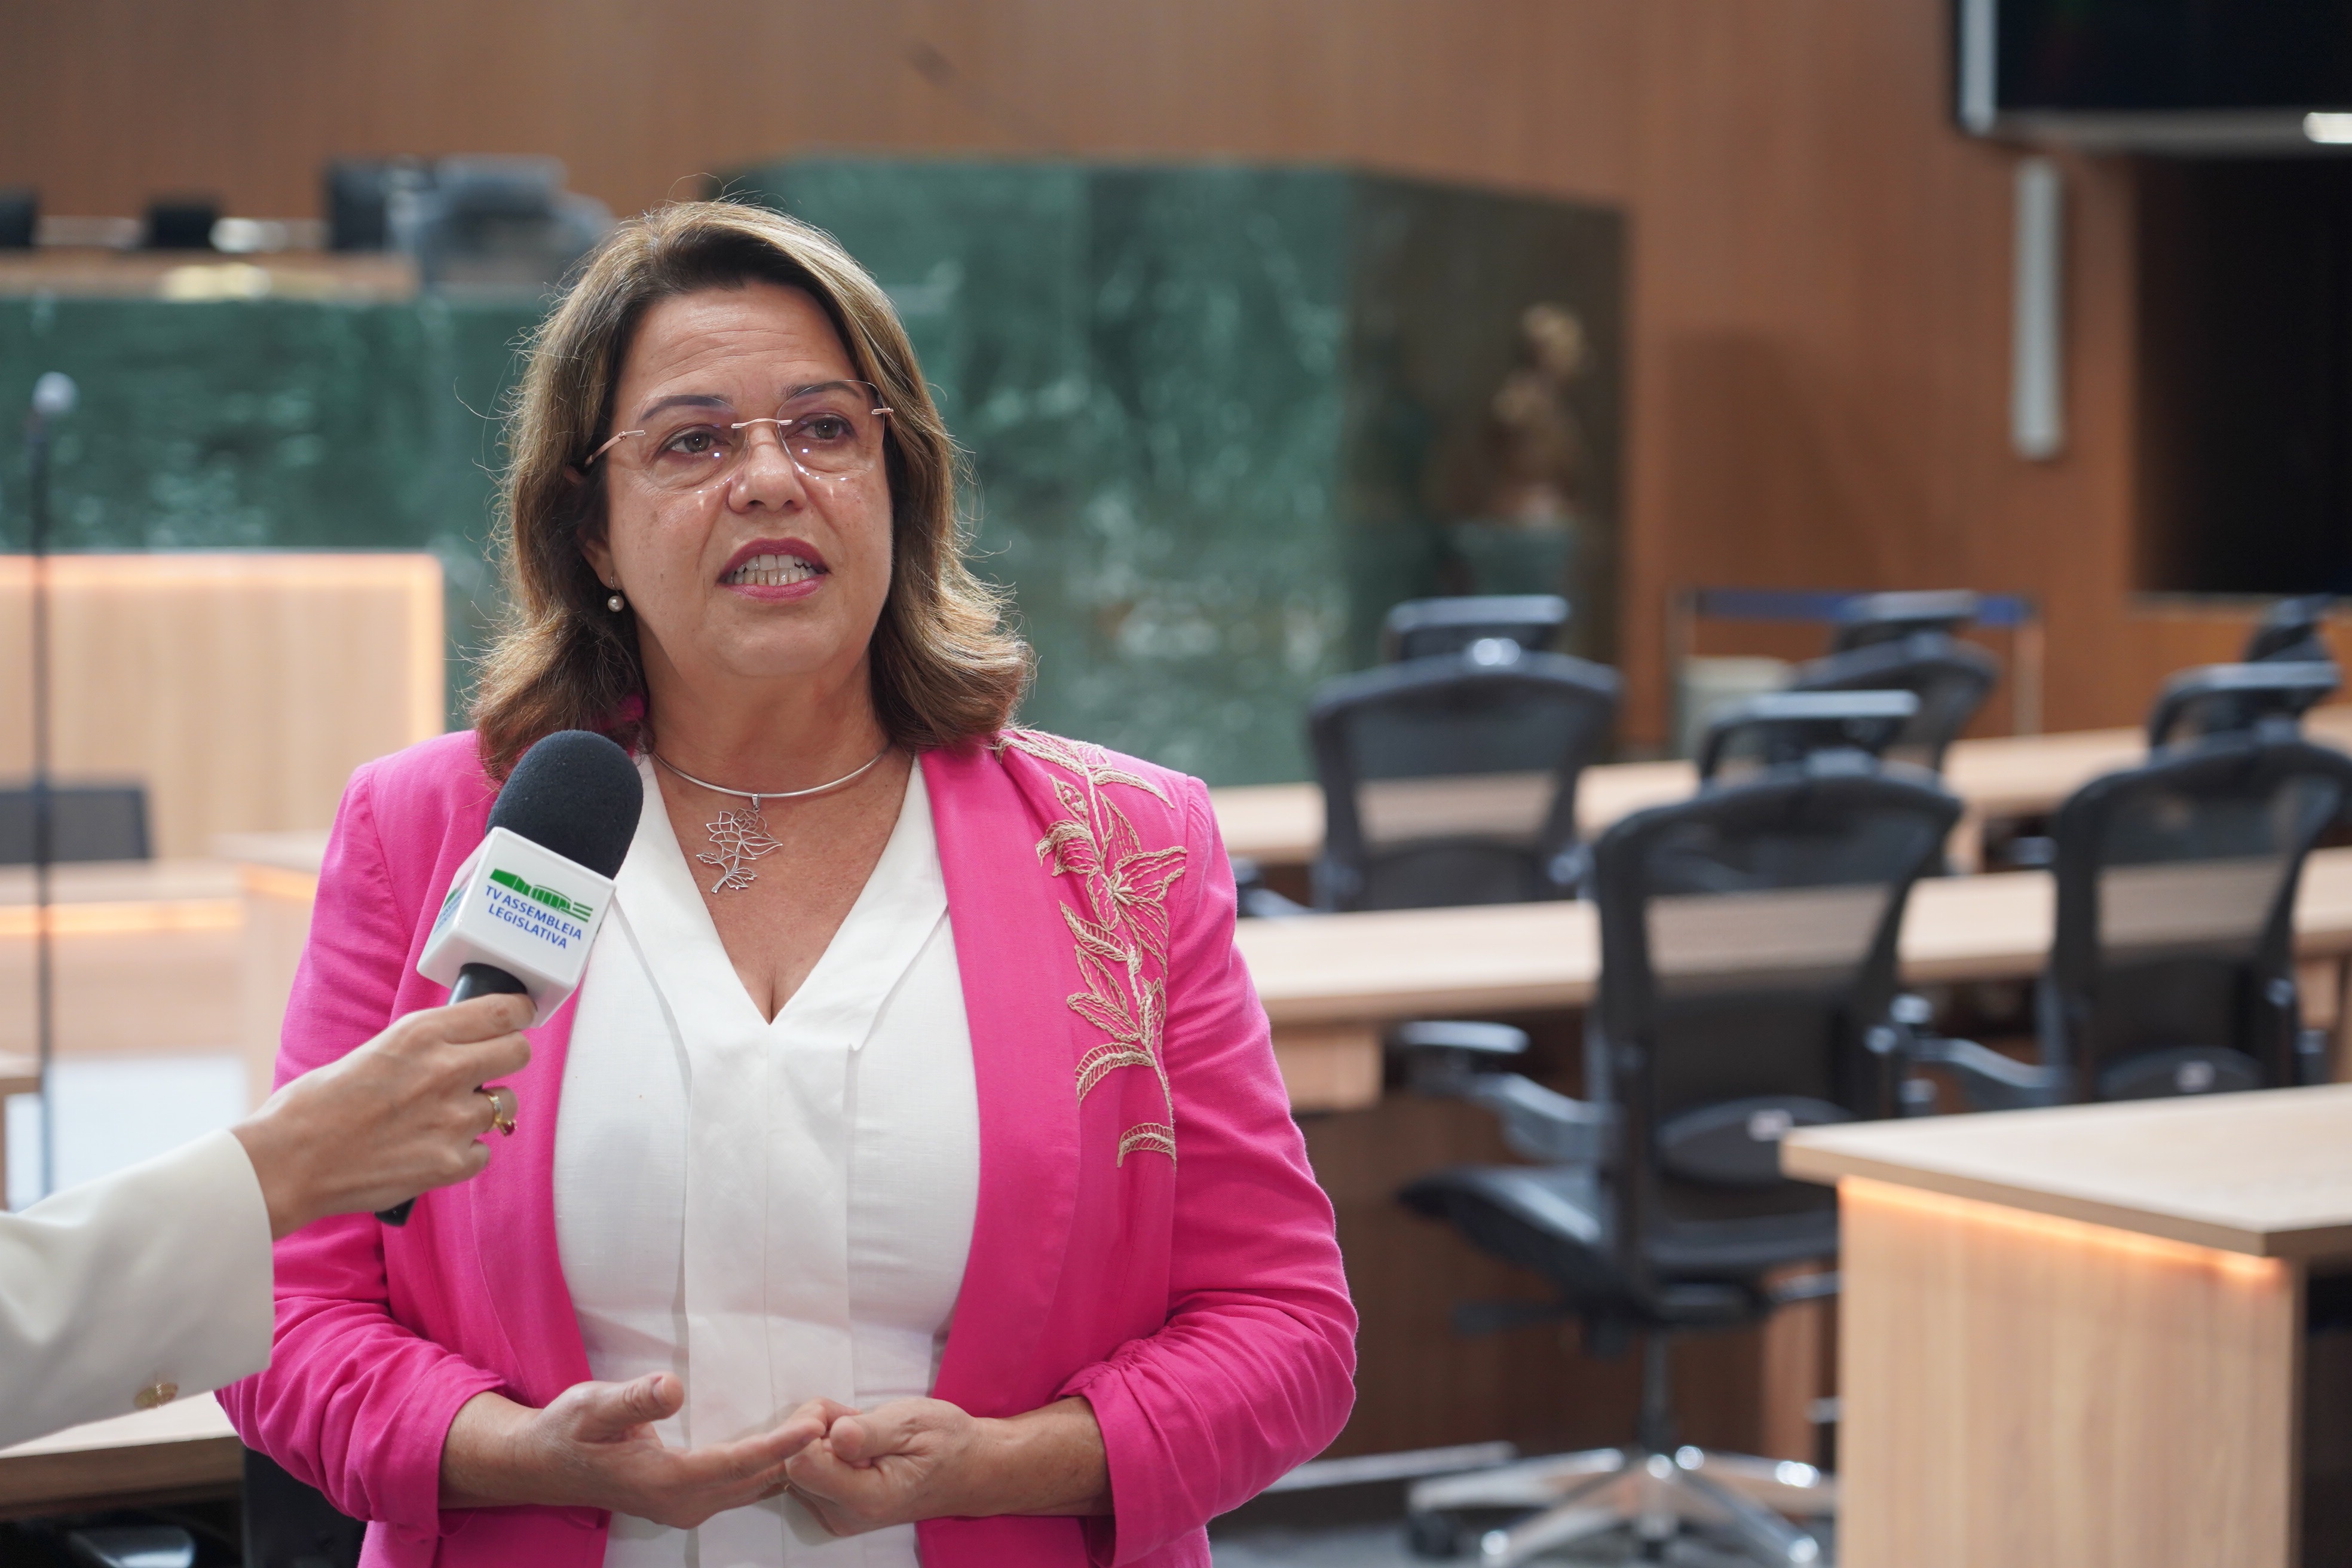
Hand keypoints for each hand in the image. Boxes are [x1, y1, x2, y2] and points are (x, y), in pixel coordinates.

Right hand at [231, 993, 532, 1237]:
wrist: (289, 1163)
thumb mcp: (377, 1050)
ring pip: (503, 1105)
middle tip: (485, 1070)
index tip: (517, 1019)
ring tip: (438, 1119)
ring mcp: (453, 1120)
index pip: (506, 1010)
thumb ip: (426, 1046)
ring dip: (480, 1110)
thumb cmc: (318, 1105)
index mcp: (423, 1033)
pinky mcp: (451, 1163)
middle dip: (506, 1059)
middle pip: (519, 1052)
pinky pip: (483, 1150)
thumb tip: (464, 1044)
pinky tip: (429, 1150)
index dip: (517, 1015)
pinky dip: (464, 1153)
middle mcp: (446, 1070)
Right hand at [440, 1377, 828, 1523]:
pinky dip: (768, 1468)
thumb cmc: (568, 1430)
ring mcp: (686, 1507)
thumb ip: (633, 1399)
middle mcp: (682, 1503)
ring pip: (750, 1488)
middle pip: (753, 1481)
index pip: (734, 1464)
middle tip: (839, 1420)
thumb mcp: (593, 1405)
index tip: (813, 1428)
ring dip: (788, 1463)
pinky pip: (740, 1487)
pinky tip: (792, 1447)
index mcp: (664, 1482)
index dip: (777, 1447)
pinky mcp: (687, 1500)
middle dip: (797, 1455)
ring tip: (828, 1430)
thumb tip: (671, 1387)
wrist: (543, 1464)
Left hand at [782, 1395, 1108, 1533]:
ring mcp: (837, 1516)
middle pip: (792, 1462)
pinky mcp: (833, 1509)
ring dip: (821, 1438)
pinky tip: (857, 1446)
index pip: (800, 1463)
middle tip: (860, 1421)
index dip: (811, 1427)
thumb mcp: (915, 1424)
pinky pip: (807, 1471)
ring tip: (865, 1434)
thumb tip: (833, 1435)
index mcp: (866, 1498)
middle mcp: (844, 1515)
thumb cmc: (946, 1442)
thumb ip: (870, 1433)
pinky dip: (825, 1450)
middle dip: (817, 1428)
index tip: (845, 1416)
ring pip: (796, 1464)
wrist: (969, 1471)